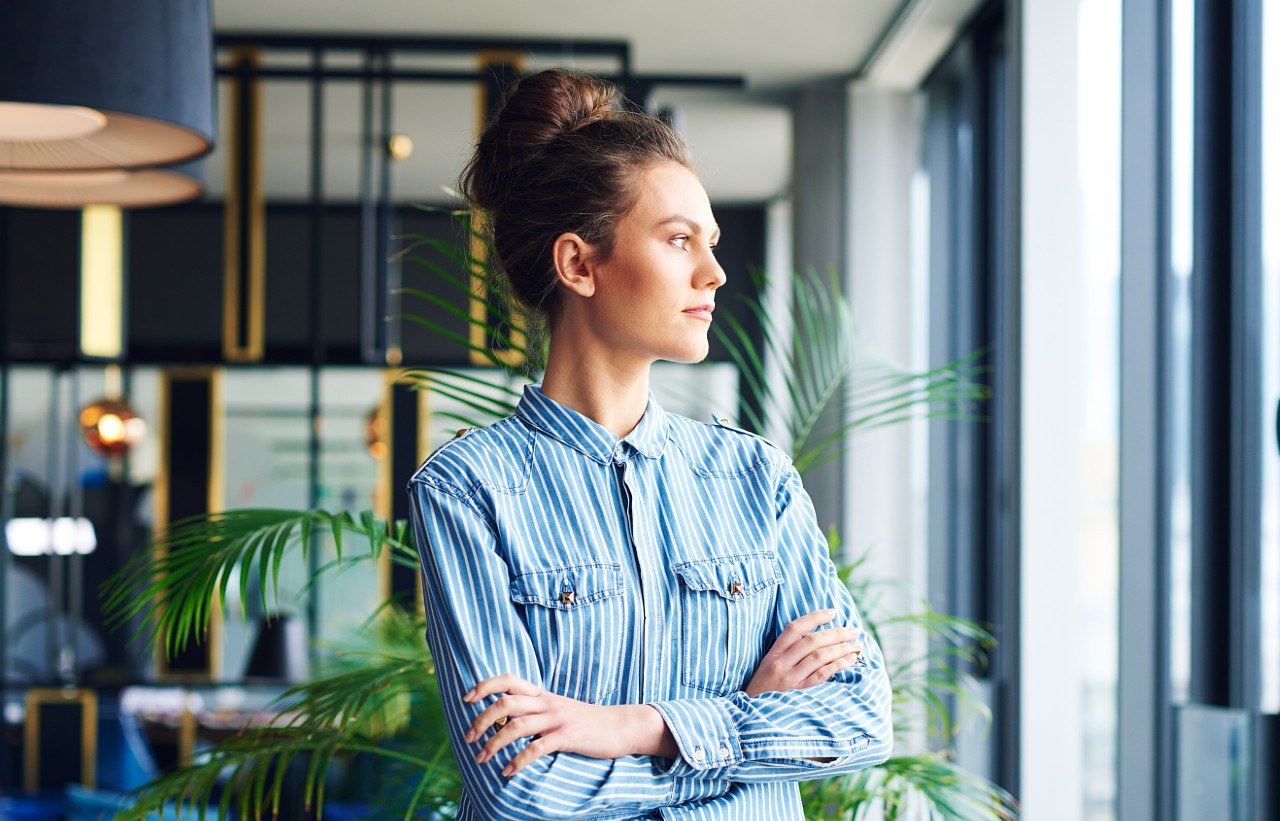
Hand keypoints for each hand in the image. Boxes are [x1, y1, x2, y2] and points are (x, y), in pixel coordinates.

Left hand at [462, 674, 675, 776]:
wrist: (620, 726)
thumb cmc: (585, 721)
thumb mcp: (558, 709)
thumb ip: (535, 711)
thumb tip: (506, 721)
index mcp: (542, 694)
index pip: (508, 680)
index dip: (484, 686)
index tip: (467, 699)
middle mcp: (546, 703)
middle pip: (505, 703)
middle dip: (481, 719)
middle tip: (468, 737)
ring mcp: (557, 719)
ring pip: (516, 725)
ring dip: (494, 743)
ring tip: (481, 759)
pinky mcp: (567, 736)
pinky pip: (537, 748)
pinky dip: (518, 760)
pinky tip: (507, 772)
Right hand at [743, 608, 862, 696]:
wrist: (750, 716)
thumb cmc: (763, 691)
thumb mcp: (768, 668)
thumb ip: (786, 654)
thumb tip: (816, 640)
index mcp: (773, 654)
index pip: (794, 628)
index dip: (815, 617)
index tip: (833, 612)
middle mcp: (780, 663)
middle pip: (812, 641)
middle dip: (836, 633)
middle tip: (854, 630)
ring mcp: (789, 679)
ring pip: (819, 656)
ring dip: (841, 649)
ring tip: (856, 646)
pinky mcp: (797, 694)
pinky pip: (820, 676)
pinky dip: (837, 666)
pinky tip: (850, 661)